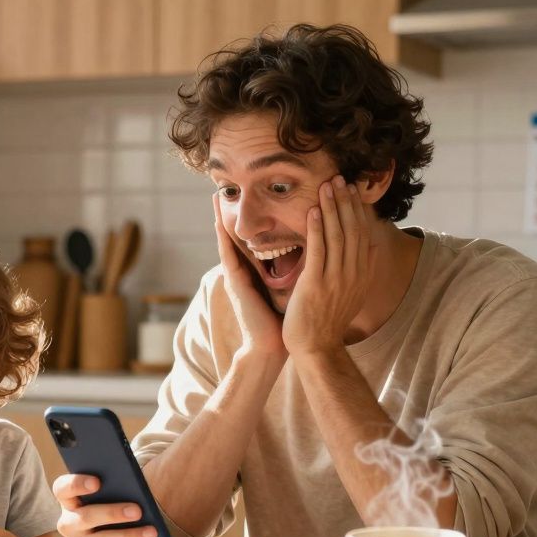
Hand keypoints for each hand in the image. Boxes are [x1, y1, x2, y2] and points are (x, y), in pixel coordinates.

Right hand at [53, 474, 162, 536]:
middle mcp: (68, 525)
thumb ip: (116, 493)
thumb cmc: (112, 519)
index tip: (97, 481)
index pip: (62, 489)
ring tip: (152, 532)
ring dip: (130, 536)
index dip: (76, 484)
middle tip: (138, 510)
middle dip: (112, 513)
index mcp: (70, 502)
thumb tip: (136, 491)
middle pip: (85, 517)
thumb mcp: (111, 503)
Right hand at [213, 195, 287, 360]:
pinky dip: (222, 239)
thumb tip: (319, 256)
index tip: (256, 195)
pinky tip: (218, 224)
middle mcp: (247, 271)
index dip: (257, 217)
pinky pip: (228, 256)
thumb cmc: (287, 321)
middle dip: (234, 212)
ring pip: (230, 241)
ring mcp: (238, 277)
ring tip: (216, 198)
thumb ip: (298, 272)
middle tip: (225, 189)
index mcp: (261, 271)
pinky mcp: (236, 284)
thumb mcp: (293, 289)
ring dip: (221, 219)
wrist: (274, 347)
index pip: (258, 238)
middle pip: (240, 235)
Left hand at [283, 176, 375, 357]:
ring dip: (332, 208)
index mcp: (361, 274)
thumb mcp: (353, 293)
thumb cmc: (328, 320)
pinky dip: (317, 229)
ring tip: (327, 186)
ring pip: (337, 236)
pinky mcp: (316, 284)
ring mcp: (335, 279)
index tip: (352, 190)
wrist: (317, 347)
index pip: (361, 234)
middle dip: (346, 202)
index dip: (357, 209)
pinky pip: (318, 251)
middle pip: (351, 230)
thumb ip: (361, 269)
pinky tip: (315, 211)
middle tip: (340, 179)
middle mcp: (352, 273)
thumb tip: (370, 246)